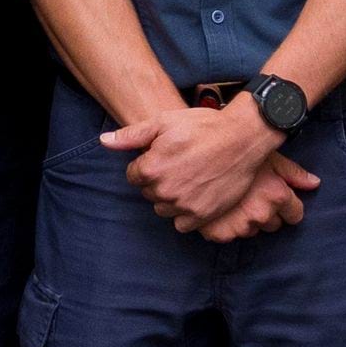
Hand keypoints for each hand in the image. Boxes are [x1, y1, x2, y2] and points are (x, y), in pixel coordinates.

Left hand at [107, 93, 288, 231]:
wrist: (242, 138)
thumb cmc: (203, 126)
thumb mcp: (164, 122)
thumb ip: (132, 135)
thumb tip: (104, 141)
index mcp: (151, 168)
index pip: (134, 176)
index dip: (147, 164)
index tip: (164, 155)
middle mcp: (164, 190)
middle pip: (148, 193)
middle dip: (158, 180)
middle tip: (179, 164)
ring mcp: (184, 205)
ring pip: (163, 208)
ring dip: (170, 197)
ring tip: (188, 178)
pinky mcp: (202, 215)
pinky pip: (181, 224)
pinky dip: (185, 213)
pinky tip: (195, 195)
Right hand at [189, 156, 315, 244]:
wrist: (198, 153)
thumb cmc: (236, 150)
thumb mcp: (269, 156)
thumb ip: (293, 173)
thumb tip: (314, 184)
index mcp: (277, 195)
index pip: (295, 215)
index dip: (288, 206)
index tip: (277, 198)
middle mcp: (260, 214)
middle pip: (273, 224)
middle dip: (266, 212)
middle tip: (251, 194)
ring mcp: (239, 226)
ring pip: (251, 231)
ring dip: (245, 220)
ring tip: (233, 200)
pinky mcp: (218, 234)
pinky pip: (229, 236)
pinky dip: (225, 225)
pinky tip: (219, 208)